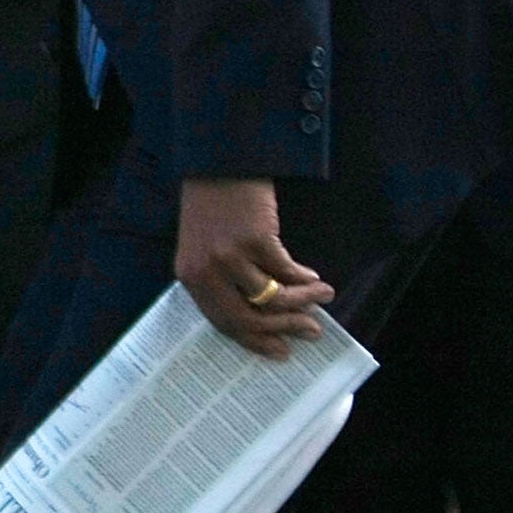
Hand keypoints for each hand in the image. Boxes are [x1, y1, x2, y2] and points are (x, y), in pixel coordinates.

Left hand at [174, 177, 332, 358]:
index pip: (223, 321)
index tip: (280, 350)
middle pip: (248, 317)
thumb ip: (223, 278)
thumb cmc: (212, 205)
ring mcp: (230, 256)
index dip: (255, 340)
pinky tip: (313, 277)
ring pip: (273, 298)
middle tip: (311, 331)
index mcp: (190, 275)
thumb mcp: (204, 245)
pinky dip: (304, 279)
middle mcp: (206, 270)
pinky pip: (287, 272)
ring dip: (304, 302)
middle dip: (284, 328)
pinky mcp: (255, 240)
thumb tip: (264, 312)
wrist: (217, 162)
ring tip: (323, 297)